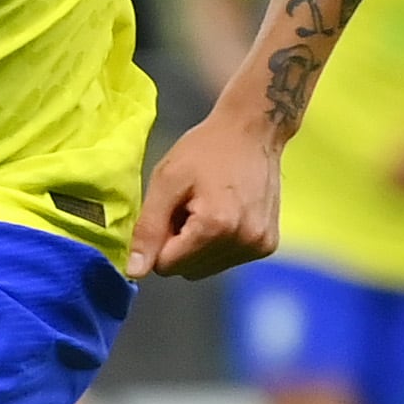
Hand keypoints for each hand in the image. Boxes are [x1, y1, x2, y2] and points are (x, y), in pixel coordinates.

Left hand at [132, 100, 280, 279]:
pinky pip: (226, 260)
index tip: (171, 210)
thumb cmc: (205, 149)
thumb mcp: (167, 181)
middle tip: (189, 206)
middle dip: (179, 244)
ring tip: (207, 207)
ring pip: (206, 269)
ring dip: (198, 246)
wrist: (253, 131)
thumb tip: (135, 272)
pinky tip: (224, 213)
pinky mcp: (268, 245)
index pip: (167, 265)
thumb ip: (148, 228)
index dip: (159, 239)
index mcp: (215, 227)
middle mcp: (243, 243)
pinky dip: (218, 244)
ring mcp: (259, 246)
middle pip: (187, 270)